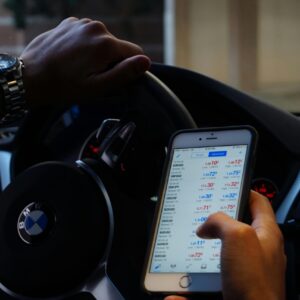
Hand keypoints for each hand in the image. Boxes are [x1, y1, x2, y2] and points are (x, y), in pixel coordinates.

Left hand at [21, 17, 150, 106]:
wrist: (31, 76)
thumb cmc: (65, 86)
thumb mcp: (98, 87)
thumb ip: (124, 73)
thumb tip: (145, 62)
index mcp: (106, 44)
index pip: (136, 52)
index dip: (130, 67)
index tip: (115, 78)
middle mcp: (96, 27)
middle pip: (118, 46)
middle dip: (112, 61)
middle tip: (94, 75)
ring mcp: (81, 23)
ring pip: (103, 40)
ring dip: (98, 53)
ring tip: (81, 67)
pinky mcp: (70, 22)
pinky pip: (88, 34)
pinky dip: (85, 45)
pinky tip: (72, 57)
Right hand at [165, 191, 285, 299]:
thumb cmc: (254, 282)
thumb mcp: (237, 236)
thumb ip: (221, 221)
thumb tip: (206, 225)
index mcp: (266, 234)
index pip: (258, 202)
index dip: (244, 190)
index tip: (227, 185)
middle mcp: (259, 249)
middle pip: (239, 224)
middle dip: (220, 218)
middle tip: (203, 213)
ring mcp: (247, 267)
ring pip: (224, 247)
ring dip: (208, 243)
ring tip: (193, 238)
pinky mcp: (235, 283)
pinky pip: (214, 271)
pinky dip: (200, 270)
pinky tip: (187, 273)